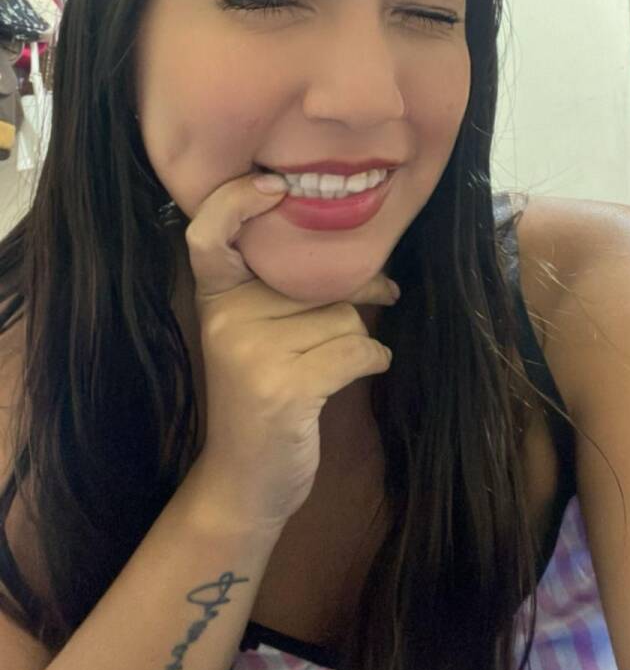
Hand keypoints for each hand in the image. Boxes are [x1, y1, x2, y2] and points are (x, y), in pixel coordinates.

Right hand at [183, 171, 398, 532]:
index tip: (275, 186)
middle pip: (316, 281)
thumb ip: (290, 293)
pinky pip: (356, 350)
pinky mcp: (282, 388)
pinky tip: (363, 372)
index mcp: (216, 299)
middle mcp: (225, 319)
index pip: (206, 235)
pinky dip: (372, 360)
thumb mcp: (261, 336)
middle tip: (384, 292)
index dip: (235, 201)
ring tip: (338, 365)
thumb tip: (374, 257)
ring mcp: (250, 353)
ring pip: (342, 316)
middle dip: (357, 290)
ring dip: (358, 340)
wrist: (244, 483)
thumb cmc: (265, 396)